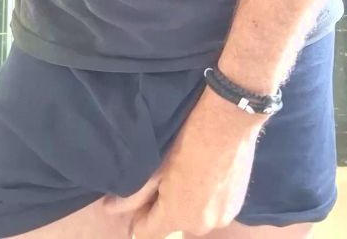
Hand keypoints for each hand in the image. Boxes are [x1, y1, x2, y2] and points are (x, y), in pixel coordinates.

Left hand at [132, 85, 265, 238]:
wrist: (229, 119)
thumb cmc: (188, 139)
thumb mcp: (156, 165)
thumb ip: (132, 195)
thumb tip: (108, 208)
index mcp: (178, 217)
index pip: (146, 233)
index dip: (139, 216)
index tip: (142, 194)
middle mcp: (201, 226)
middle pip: (173, 224)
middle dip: (166, 206)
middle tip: (167, 175)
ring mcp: (223, 217)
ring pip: (194, 216)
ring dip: (188, 202)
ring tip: (188, 171)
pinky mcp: (238, 205)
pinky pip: (213, 209)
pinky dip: (207, 197)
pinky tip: (206, 172)